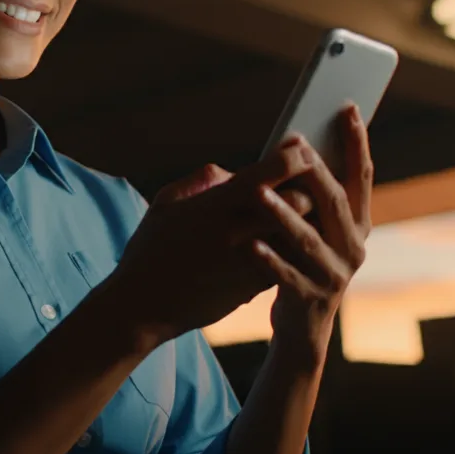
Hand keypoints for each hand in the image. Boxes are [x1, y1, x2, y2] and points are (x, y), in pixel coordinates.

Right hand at [112, 140, 316, 346]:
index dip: (289, 158)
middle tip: (312, 181)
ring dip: (308, 220)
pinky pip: (288, 261)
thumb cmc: (150, 249)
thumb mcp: (166, 203)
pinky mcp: (252, 287)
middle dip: (310, 189)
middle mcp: (233, 232)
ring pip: (298, 234)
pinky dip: (295, 248)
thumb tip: (232, 172)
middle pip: (294, 204)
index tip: (300, 147)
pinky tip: (293, 240)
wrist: (142, 305)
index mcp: (212, 206)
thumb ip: (201, 181)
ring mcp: (246, 262)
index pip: (263, 176)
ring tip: (309, 210)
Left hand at [252, 104, 372, 365]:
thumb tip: (289, 146)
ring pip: (308, 238)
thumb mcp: (310, 226)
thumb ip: (306, 193)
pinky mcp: (310, 297)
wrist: (302, 326)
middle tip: (295, 145)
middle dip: (314, 171)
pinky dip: (269, 259)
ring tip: (258, 193)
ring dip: (284, 213)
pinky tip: (250, 244)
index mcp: (354, 222)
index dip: (356, 141)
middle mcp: (352, 246)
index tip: (346, 107)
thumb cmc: (300, 261)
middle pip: (335, 201)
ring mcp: (334, 274)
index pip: (360, 175)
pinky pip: (287, 275)